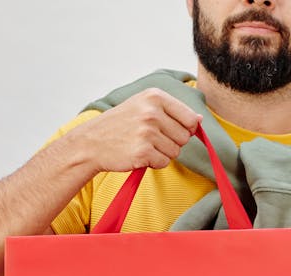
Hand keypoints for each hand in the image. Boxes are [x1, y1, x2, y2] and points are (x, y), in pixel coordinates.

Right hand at [70, 88, 202, 172]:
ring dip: (162, 153)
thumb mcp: (143, 106)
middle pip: (185, 137)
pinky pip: (164, 163)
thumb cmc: (119, 125)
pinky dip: (154, 163)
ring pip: (175, 151)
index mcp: (155, 96)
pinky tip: (138, 154)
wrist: (91, 142)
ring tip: (143, 145)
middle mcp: (152, 112)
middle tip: (150, 139)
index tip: (170, 130)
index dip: (186, 129)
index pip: (191, 118)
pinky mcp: (142, 152)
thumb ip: (172, 110)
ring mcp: (147, 132)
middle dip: (171, 142)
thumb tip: (199, 119)